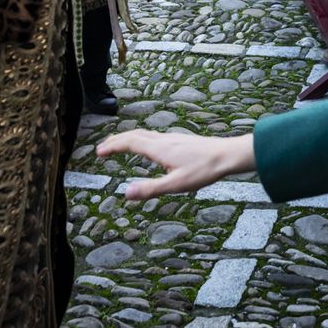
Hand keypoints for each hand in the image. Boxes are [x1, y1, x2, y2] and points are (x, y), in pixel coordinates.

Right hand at [98, 130, 256, 199]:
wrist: (228, 155)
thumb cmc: (204, 170)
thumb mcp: (176, 185)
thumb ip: (151, 189)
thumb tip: (126, 193)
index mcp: (159, 148)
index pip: (129, 142)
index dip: (112, 146)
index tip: (99, 152)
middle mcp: (164, 139)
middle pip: (135, 135)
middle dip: (116, 140)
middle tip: (103, 149)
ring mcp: (173, 138)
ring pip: (145, 134)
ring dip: (129, 138)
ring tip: (120, 146)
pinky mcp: (181, 141)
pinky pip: (154, 136)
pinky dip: (142, 139)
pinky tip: (149, 148)